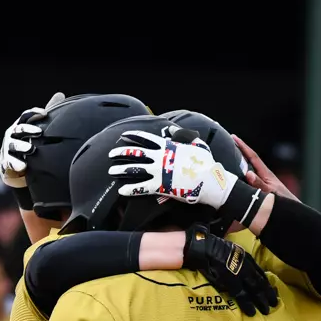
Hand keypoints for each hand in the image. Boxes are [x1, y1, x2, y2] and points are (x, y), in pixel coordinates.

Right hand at [0, 93, 62, 188]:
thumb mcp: (38, 128)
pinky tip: (23, 166)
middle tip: (40, 132)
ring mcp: (8, 148)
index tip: (45, 114)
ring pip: (14, 145)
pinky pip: (9, 162)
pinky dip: (16, 164)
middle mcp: (12, 134)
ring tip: (31, 149)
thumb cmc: (30, 143)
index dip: (34, 113)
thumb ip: (49, 112)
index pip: (26, 116)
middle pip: (19, 128)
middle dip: (28, 129)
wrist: (17, 166)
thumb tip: (60, 94)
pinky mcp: (6, 162)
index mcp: (21, 125)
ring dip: (21, 146)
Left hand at [109, 129, 262, 231]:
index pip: (146, 139)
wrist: (209, 180)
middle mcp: (160, 157)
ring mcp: (159, 172)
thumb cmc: (205, 163)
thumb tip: (171, 130)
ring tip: (111, 170)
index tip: (123, 136)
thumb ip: (182, 137)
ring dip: (121, 169)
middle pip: (136, 153)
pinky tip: (121, 190)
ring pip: (134, 169)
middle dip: (121, 152)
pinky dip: (130, 189)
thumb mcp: (195, 144)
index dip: (133, 136)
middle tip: (111, 154)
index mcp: (168, 146)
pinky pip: (141, 188)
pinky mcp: (160, 186)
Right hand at [182, 225, 277, 317]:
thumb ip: (239, 260)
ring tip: (266, 311)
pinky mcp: (233, 283)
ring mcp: (241, 275)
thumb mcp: (233, 251)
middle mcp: (247, 267)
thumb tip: (240, 267)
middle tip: (274, 303)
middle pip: (261, 282)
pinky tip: (252, 312)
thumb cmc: (215, 248)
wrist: (206, 249)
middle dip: (268, 293)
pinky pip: (243, 296)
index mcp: (247, 259)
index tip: (271, 289)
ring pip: (255, 290)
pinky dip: (248, 305)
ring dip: (262, 301)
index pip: (260, 273)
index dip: (266, 282)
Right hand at [232, 134, 299, 202]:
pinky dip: (239, 177)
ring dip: (238, 164)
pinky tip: (234, 178)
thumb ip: (260, 184)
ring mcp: (261, 183)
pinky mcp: (260, 190)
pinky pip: (246, 181)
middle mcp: (263, 176)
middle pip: (249, 161)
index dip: (243, 146)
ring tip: (227, 158)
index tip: (234, 137)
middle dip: (239, 152)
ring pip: (247, 170)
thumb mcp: (270, 193)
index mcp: (265, 173)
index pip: (252, 156)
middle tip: (228, 143)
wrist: (290, 212)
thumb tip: (249, 174)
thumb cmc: (283, 202)